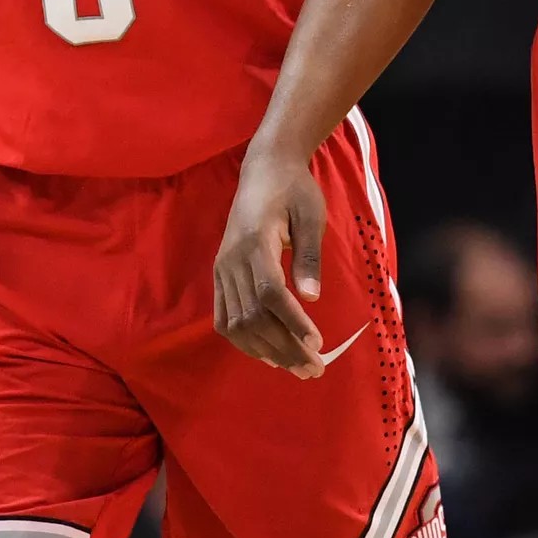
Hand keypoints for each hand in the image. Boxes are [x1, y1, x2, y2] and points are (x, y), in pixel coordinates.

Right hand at [213, 151, 328, 377]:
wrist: (264, 169)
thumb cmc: (294, 189)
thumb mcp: (311, 216)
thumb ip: (309, 257)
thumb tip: (312, 297)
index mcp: (255, 241)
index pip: (270, 294)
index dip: (292, 323)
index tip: (317, 343)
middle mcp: (232, 259)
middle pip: (253, 316)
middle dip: (284, 347)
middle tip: (314, 368)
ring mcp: (222, 267)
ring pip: (236, 322)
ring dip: (266, 350)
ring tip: (296, 367)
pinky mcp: (220, 273)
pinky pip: (224, 317)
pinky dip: (243, 340)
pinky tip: (267, 353)